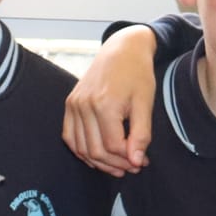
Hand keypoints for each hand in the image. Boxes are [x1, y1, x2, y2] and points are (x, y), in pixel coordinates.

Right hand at [61, 26, 159, 175]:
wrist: (121, 49)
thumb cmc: (137, 74)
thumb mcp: (145, 103)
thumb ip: (141, 134)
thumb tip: (136, 162)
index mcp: (104, 104)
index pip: (114, 146)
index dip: (129, 159)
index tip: (143, 161)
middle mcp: (84, 105)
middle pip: (96, 151)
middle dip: (116, 164)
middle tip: (133, 166)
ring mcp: (74, 105)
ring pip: (82, 148)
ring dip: (100, 163)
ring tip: (118, 166)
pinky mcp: (70, 104)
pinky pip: (70, 137)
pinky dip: (82, 151)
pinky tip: (98, 156)